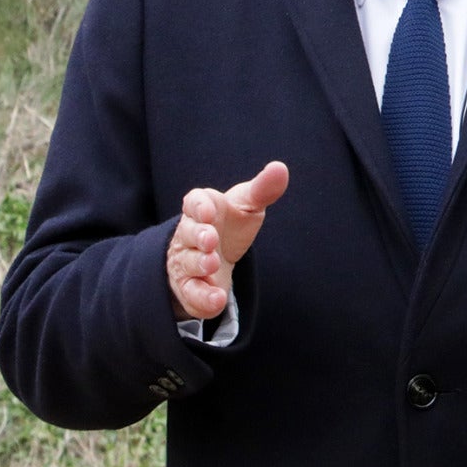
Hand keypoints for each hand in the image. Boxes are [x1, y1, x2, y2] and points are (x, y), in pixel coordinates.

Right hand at [167, 161, 288, 322]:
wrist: (217, 257)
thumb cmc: (230, 224)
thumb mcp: (247, 205)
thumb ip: (262, 189)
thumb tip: (281, 168)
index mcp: (202, 209)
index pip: (194, 202)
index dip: (198, 206)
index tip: (208, 211)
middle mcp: (188, 235)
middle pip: (187, 233)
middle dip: (198, 236)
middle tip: (211, 239)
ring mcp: (186, 262)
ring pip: (187, 263)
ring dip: (199, 264)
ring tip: (212, 264)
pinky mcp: (191, 288)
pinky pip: (192, 293)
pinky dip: (203, 297)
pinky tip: (217, 298)